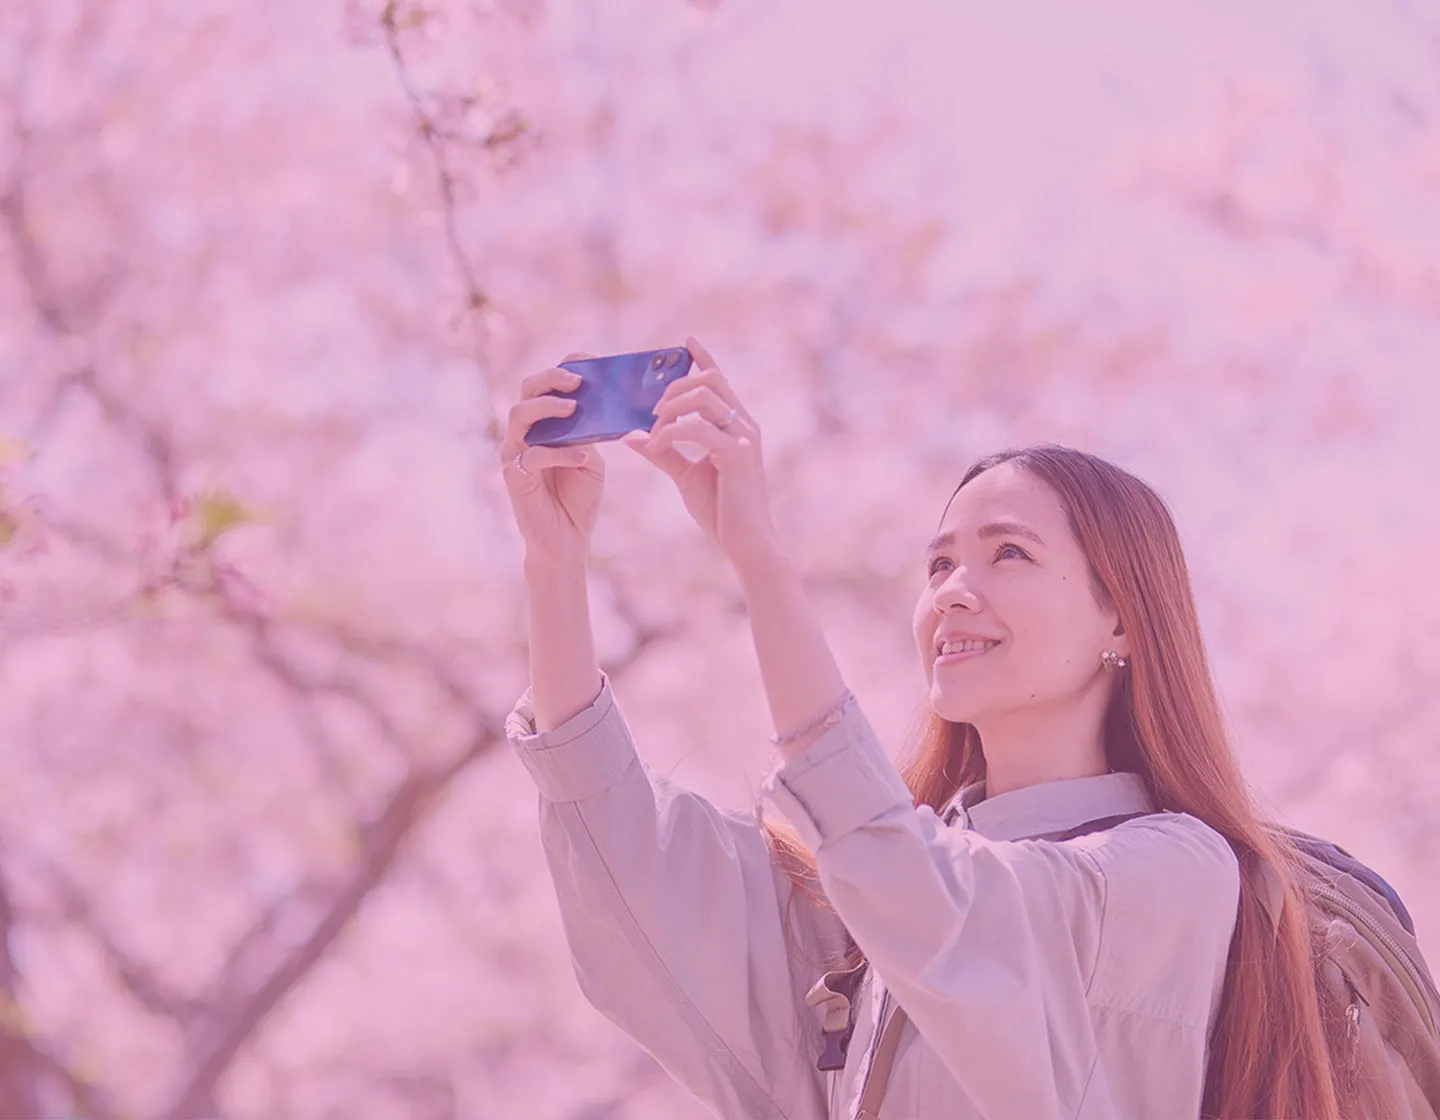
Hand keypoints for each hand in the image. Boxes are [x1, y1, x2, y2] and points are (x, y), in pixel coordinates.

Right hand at [500, 356, 605, 569]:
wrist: (568, 539)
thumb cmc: (578, 497)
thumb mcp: (592, 459)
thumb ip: (592, 434)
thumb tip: (607, 405)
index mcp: (545, 424)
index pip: (547, 385)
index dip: (564, 367)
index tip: (590, 360)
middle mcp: (525, 433)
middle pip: (527, 390)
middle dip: (551, 379)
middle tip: (577, 381)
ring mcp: (515, 453)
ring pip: (519, 415)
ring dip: (547, 407)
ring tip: (573, 408)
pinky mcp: (514, 477)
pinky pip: (532, 455)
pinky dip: (558, 453)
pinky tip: (581, 457)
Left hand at [624, 337, 780, 569]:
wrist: (746, 545)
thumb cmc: (722, 511)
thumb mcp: (686, 476)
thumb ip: (663, 452)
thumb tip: (631, 434)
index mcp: (736, 426)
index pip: (720, 381)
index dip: (703, 357)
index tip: (685, 341)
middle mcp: (744, 426)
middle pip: (710, 379)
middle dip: (674, 387)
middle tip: (652, 410)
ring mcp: (743, 438)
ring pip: (704, 396)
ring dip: (670, 407)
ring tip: (654, 429)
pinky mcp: (736, 455)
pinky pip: (696, 428)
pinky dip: (670, 432)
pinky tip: (656, 446)